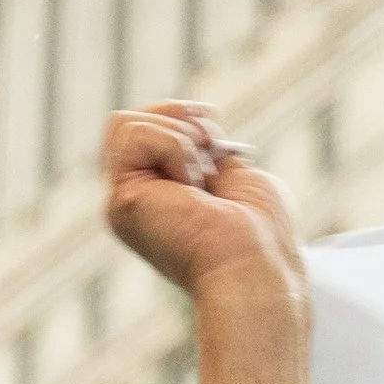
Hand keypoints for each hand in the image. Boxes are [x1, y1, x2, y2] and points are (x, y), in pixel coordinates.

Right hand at [101, 104, 312, 383]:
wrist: (258, 268)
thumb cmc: (262, 234)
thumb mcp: (236, 176)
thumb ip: (204, 153)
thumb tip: (194, 123)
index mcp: (160, 197)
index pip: (144, 130)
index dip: (179, 115)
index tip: (216, 133)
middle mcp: (135, 202)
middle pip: (124, 123)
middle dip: (175, 121)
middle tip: (210, 158)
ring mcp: (123, 203)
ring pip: (123, 125)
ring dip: (178, 139)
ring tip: (201, 180)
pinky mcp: (121, 202)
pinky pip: (134, 136)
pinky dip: (174, 148)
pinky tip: (191, 188)